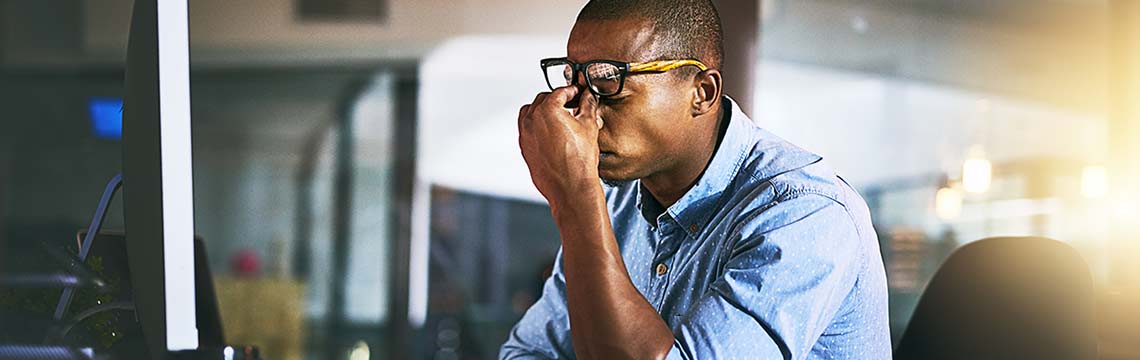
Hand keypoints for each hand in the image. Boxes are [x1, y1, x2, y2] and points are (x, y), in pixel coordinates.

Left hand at [518, 85, 604, 203]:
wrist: (570, 187)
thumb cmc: (579, 161)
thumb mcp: (589, 126)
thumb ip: (587, 105)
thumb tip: (588, 97)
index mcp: (547, 110)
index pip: (560, 92)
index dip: (572, 90)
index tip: (579, 93)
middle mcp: (531, 120)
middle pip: (544, 99)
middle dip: (558, 99)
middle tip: (572, 104)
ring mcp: (525, 134)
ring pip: (531, 113)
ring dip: (544, 111)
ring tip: (561, 117)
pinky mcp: (524, 147)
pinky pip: (528, 129)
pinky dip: (538, 125)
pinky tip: (552, 132)